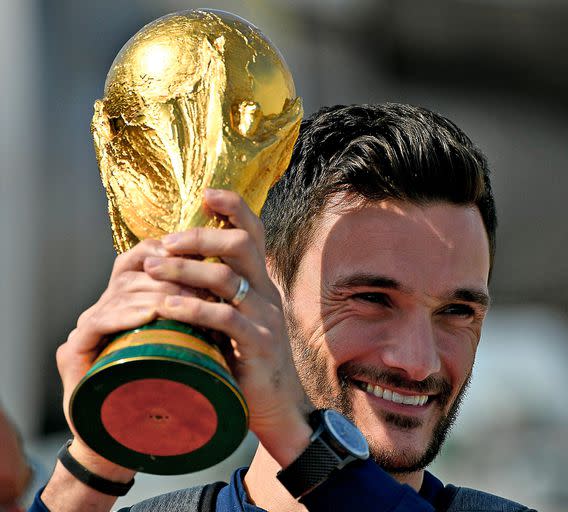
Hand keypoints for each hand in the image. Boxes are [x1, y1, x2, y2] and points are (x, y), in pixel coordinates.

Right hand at [47, 238, 181, 505]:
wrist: (131, 442)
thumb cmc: (167, 392)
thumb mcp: (189, 346)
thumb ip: (199, 317)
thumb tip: (234, 288)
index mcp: (129, 302)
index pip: (143, 260)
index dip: (171, 254)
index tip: (204, 260)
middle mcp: (105, 308)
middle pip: (133, 272)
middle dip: (171, 275)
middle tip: (202, 285)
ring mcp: (87, 328)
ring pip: (118, 293)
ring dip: (155, 294)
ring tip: (185, 300)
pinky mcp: (74, 350)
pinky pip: (98, 321)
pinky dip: (125, 315)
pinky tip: (149, 315)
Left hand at [144, 189, 311, 465]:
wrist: (275, 406)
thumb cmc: (244, 360)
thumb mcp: (234, 318)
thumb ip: (216, 293)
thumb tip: (176, 263)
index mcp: (260, 282)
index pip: (253, 232)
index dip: (233, 208)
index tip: (205, 195)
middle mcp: (267, 293)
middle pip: (241, 245)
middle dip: (199, 237)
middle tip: (164, 243)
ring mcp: (265, 318)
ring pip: (227, 278)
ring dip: (185, 269)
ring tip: (151, 269)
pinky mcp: (258, 344)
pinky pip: (224, 318)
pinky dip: (191, 308)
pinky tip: (165, 307)